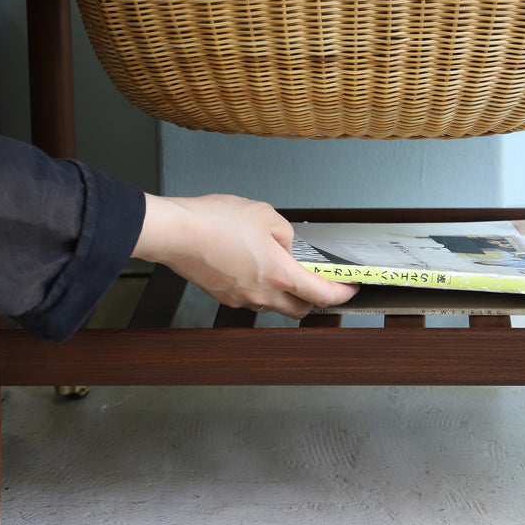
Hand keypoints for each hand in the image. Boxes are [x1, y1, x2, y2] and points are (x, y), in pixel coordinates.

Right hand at [132, 193, 358, 317]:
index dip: (342, 293)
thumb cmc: (214, 222)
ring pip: (274, 305)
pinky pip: (251, 297)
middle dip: (315, 299)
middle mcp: (262, 294)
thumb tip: (288, 245)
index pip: (322, 295)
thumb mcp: (264, 214)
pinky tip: (253, 265)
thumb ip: (285, 233)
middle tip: (319, 282)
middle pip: (300, 310)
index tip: (350, 287)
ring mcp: (241, 299)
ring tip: (280, 266)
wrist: (175, 233)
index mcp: (279, 274)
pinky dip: (260, 287)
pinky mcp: (223, 296)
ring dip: (285, 293)